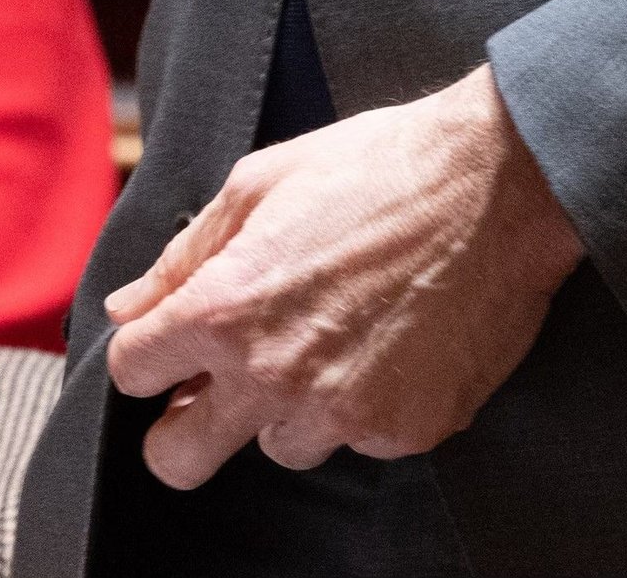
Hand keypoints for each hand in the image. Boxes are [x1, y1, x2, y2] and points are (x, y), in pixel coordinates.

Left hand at [102, 69, 582, 486]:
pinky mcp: (407, 431)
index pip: (133, 373)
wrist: (497, 188)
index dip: (146, 354)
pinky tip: (384, 347)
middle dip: (180, 429)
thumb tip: (129, 307)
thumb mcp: (257, 184)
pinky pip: (359, 441)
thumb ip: (182, 258)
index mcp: (224, 310)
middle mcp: (275, 376)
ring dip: (284, 409)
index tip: (167, 344)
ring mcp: (345, 413)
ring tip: (323, 342)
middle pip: (179, 458)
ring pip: (278, 447)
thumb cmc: (374, 168)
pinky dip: (361, 406)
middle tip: (206, 395)